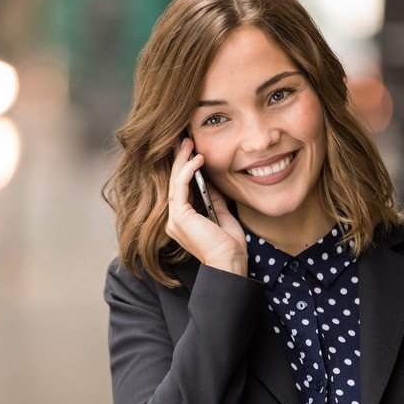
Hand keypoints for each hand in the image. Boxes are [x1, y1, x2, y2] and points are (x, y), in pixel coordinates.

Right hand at [165, 138, 247, 275]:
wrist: (229, 263)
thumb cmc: (228, 245)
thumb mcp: (222, 215)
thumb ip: (213, 199)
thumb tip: (210, 182)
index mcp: (183, 221)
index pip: (180, 189)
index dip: (184, 169)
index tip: (192, 151)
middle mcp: (174, 220)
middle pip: (174, 182)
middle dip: (180, 159)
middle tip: (185, 140)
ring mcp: (174, 218)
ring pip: (174, 181)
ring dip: (182, 160)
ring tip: (188, 142)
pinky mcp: (180, 216)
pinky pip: (180, 187)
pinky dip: (187, 170)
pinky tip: (197, 159)